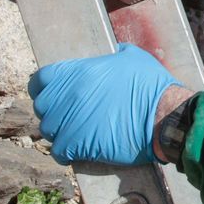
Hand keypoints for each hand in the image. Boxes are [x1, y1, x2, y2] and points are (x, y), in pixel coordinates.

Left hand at [28, 43, 180, 165]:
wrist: (162, 116)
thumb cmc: (151, 86)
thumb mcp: (134, 58)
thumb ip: (118, 53)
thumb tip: (117, 50)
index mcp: (77, 72)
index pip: (41, 79)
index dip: (43, 88)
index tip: (50, 94)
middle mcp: (68, 96)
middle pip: (42, 107)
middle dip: (52, 111)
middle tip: (66, 115)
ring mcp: (69, 121)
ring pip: (47, 130)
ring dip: (58, 132)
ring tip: (72, 134)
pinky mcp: (77, 145)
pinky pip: (57, 151)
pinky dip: (64, 153)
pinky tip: (75, 152)